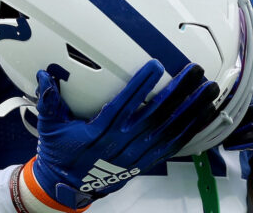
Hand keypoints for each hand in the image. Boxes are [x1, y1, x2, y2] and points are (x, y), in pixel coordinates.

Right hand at [27, 60, 219, 209]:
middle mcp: (121, 145)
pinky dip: (191, 129)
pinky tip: (205, 114)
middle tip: (193, 72)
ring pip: (169, 130)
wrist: (67, 186)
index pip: (123, 107)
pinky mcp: (145, 161)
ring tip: (208, 89)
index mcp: (99, 133)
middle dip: (177, 92)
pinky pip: (173, 146)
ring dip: (191, 109)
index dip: (140, 87)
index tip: (156, 66)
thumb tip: (44, 76)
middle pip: (154, 116)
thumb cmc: (61, 153)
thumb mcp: (49, 127)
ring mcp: (136, 154)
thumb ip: (49, 101)